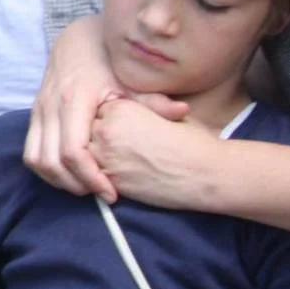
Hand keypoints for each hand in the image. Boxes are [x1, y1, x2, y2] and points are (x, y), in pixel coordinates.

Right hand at [23, 17, 189, 199]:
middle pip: (50, 161)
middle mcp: (50, 105)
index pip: (73, 151)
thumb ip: (153, 100)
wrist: (79, 39)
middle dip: (74, 184)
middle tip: (101, 194)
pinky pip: (31, 150)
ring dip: (57, 179)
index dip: (90, 177)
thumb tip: (183, 111)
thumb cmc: (108, 62)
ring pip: (34, 159)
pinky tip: (71, 172)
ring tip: (86, 186)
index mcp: (74, 99)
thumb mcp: (131, 79)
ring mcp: (38, 109)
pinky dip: (47, 167)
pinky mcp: (34, 113)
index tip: (111, 193)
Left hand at [87, 99, 223, 210]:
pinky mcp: (110, 181)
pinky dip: (99, 177)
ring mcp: (105, 156)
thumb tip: (129, 109)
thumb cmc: (192, 141)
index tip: (119, 128)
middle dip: (93, 138)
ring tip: (117, 161)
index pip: (95, 111)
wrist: (206, 173)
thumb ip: (139, 111)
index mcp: (119, 107)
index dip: (105, 120)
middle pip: (84, 132)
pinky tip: (118, 175)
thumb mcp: (163, 114)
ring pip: (84, 155)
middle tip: (115, 146)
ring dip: (93, 158)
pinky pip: (92, 177)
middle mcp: (106, 130)